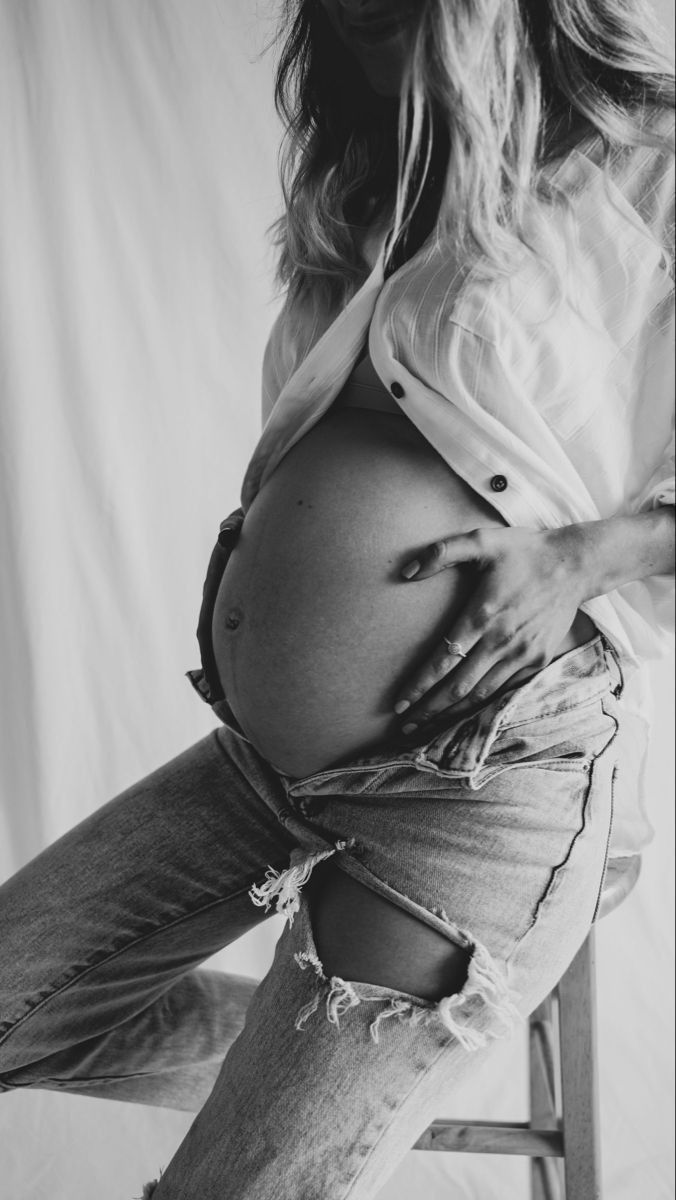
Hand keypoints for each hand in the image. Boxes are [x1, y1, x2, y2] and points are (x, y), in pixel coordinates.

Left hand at [393, 525, 588, 733]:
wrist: (576, 564)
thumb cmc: (524, 551)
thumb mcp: (482, 540)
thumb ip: (442, 552)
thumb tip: (406, 570)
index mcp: (482, 615)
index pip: (443, 660)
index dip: (419, 685)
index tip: (399, 703)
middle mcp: (501, 641)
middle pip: (458, 687)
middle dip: (428, 709)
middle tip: (404, 724)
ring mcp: (522, 653)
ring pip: (481, 694)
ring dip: (452, 713)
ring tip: (427, 727)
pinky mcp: (538, 659)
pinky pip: (505, 690)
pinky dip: (482, 705)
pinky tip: (464, 714)